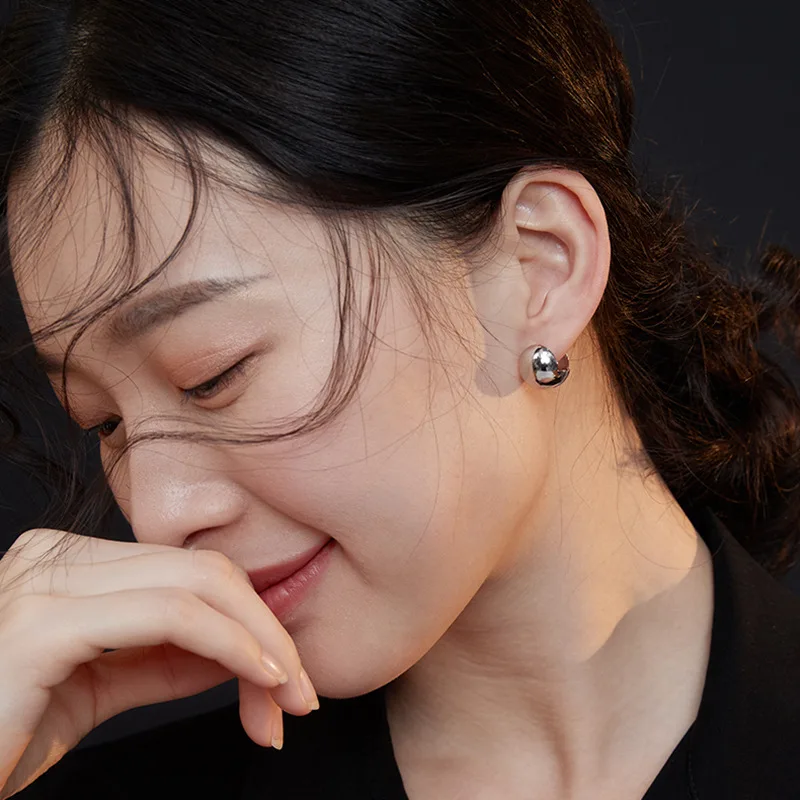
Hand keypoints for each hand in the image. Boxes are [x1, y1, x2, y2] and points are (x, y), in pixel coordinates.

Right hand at [0, 528, 318, 797]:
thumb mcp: (95, 692)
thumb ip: (159, 662)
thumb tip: (234, 651)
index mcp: (65, 564)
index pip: (185, 570)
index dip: (250, 617)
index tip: (287, 677)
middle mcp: (52, 555)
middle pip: (200, 569)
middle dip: (267, 628)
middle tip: (302, 691)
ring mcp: (43, 580)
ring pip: (195, 584)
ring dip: (260, 640)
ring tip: (290, 694)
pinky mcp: (42, 620)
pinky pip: (169, 615)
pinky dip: (230, 644)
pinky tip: (260, 678)